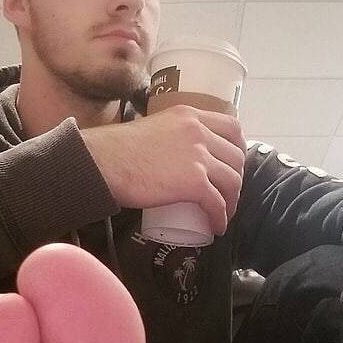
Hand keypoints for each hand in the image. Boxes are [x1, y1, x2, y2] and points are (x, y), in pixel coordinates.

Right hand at [81, 104, 246, 235]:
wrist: (102, 162)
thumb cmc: (117, 150)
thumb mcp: (152, 129)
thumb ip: (167, 135)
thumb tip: (170, 153)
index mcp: (189, 116)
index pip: (232, 127)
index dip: (239, 148)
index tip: (233, 163)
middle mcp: (198, 132)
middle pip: (236, 156)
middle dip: (237, 178)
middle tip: (228, 193)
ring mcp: (198, 156)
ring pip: (231, 181)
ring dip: (232, 200)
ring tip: (224, 212)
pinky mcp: (193, 182)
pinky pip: (217, 203)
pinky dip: (221, 217)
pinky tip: (217, 226)